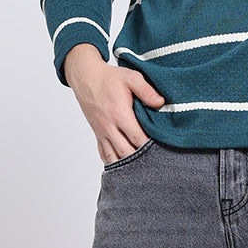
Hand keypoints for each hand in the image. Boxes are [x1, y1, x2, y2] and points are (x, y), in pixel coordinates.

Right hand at [63, 43, 166, 163]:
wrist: (86, 77)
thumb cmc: (109, 78)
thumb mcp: (131, 78)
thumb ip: (147, 91)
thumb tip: (161, 103)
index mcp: (120, 115)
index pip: (137, 138)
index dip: (149, 147)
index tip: (161, 150)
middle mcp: (109, 127)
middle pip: (126, 152)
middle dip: (140, 160)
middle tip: (154, 163)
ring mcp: (102, 132)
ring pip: (113, 156)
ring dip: (126, 165)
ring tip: (140, 170)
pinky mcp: (97, 133)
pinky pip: (103, 153)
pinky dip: (112, 162)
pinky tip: (122, 167)